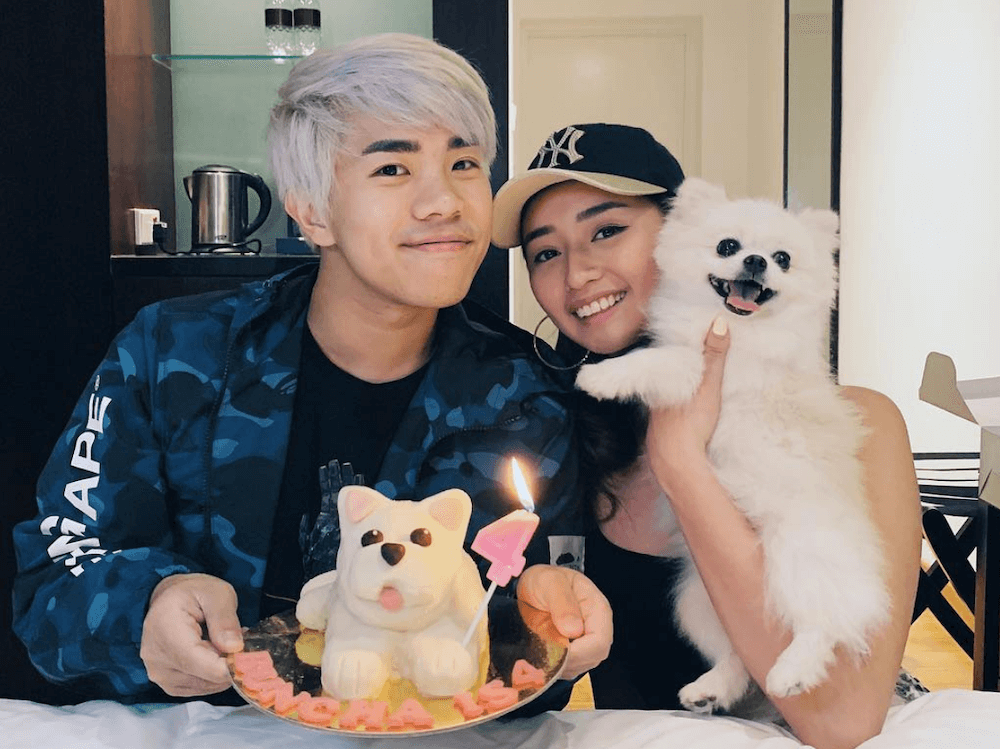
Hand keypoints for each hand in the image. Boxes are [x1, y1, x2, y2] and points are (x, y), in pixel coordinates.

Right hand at [140, 573, 243, 695]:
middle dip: (231, 663)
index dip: (234, 665)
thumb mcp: (216, 593)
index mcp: (167, 635)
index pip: (205, 666)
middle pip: (208, 678)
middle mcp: (158, 662)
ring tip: (226, 642)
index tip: (253, 653)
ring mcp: (160, 676)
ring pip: (207, 686)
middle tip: (240, 639)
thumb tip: (234, 648)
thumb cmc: (193, 592)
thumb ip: (225, 619)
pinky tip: (215, 654)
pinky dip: (213, 675)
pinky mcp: (168, 684)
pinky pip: (200, 688)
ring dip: (223, 669)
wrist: (169, 599)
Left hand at [516, 565, 611, 680]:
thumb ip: (562, 603)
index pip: (599, 642)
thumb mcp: (550, 583)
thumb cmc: (544, 580)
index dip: (578, 653)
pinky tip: (541, 653)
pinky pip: (568, 668)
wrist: (533, 586)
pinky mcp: (575, 652)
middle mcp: (596, 628)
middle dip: (566, 660)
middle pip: (592, 657)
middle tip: (541, 651)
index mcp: (598, 609)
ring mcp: (586, 642)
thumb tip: (574, 630)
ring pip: (580, 666)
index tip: (554, 651)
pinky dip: (554, 667)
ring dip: (558, 665)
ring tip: (539, 648)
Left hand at [646, 316, 730, 473]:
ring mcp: (654, 416)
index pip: (670, 358)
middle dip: (678, 368)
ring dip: (676, 389)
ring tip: (690, 382)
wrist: (676, 461)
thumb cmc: (692, 422)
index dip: (681, 348)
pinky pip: (665, 413)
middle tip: (694, 359)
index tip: (693, 337)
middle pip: (666, 377)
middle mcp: (656, 396)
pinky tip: (682, 411)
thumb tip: (719, 323)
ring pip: (665, 395)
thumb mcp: (708, 387)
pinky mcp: (658, 433)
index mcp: (665, 381)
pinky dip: (673, 407)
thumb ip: (713, 357)